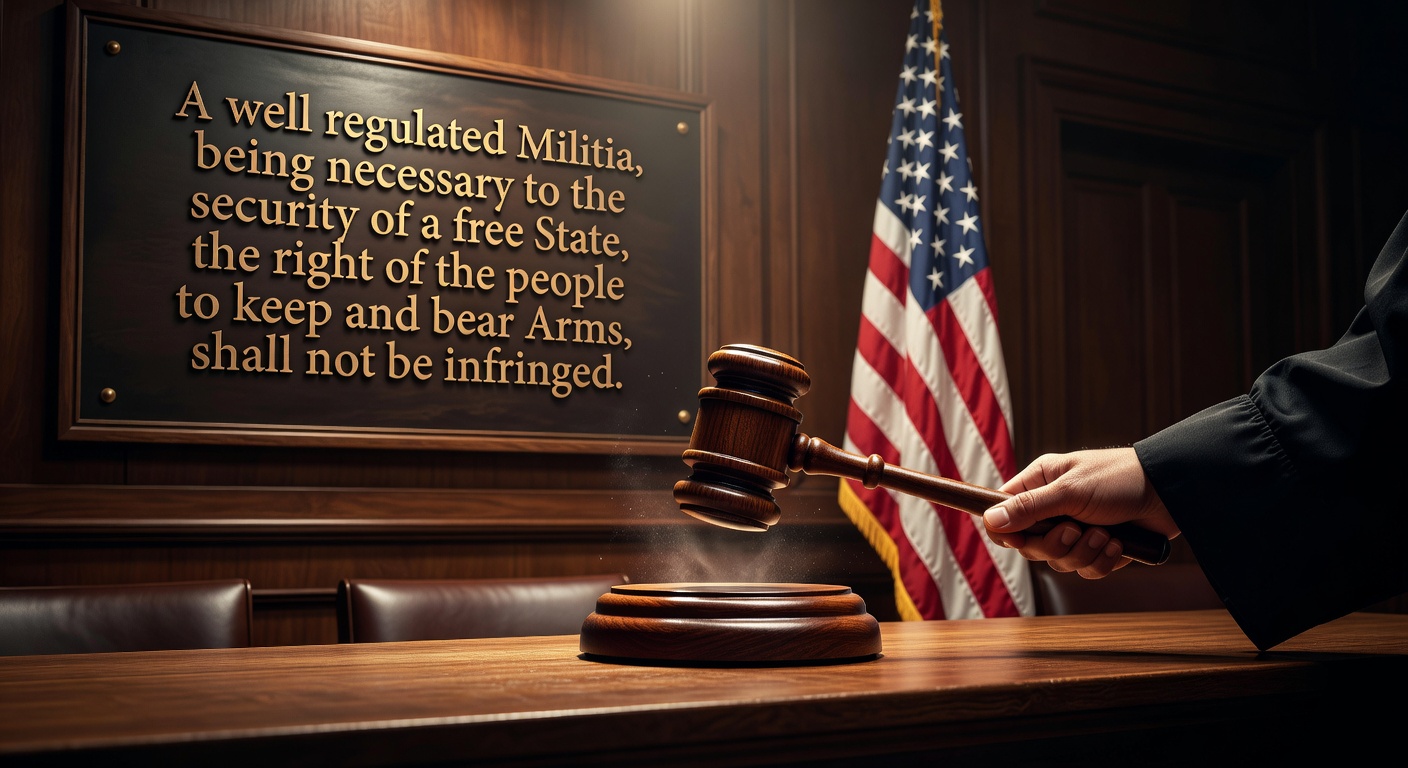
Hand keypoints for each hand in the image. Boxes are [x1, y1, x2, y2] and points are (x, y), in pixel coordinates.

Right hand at [982, 447, 1179, 577]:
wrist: (1171, 492)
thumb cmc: (1119, 479)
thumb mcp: (1069, 491)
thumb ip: (1029, 508)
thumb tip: (990, 522)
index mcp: (1040, 484)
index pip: (1005, 513)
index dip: (1007, 532)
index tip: (1020, 540)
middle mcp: (1054, 508)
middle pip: (1032, 546)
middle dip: (1056, 545)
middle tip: (1075, 530)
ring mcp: (1078, 530)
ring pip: (1060, 561)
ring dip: (1084, 552)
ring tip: (1106, 535)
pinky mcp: (1100, 548)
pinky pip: (1086, 570)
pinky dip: (1103, 561)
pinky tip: (1119, 544)